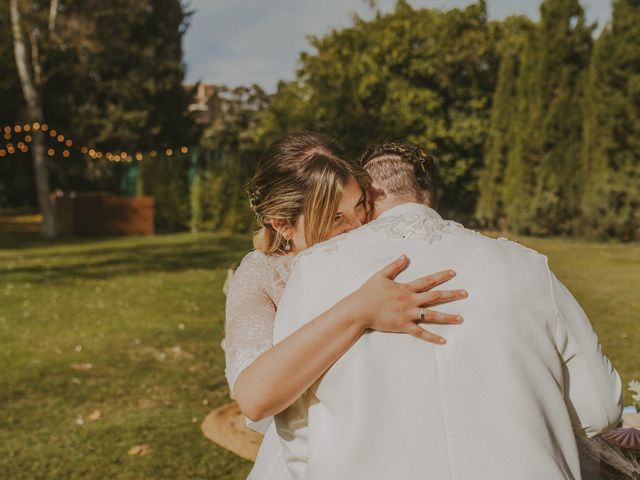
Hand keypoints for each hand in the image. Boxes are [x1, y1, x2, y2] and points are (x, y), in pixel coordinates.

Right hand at [348, 255, 466, 344]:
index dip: (441, 276)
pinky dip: (432, 337)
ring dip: (447, 317)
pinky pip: (420, 333)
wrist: (359, 309)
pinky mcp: (403, 326)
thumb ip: (394, 266)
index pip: (427, 281)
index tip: (453, 273)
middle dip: (451, 295)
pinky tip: (443, 340)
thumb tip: (405, 256)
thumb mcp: (381, 275)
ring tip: (461, 318)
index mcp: (406, 288)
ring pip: (432, 315)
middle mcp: (410, 300)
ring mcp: (408, 314)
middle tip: (466, 293)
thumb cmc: (368, 292)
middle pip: (435, 297)